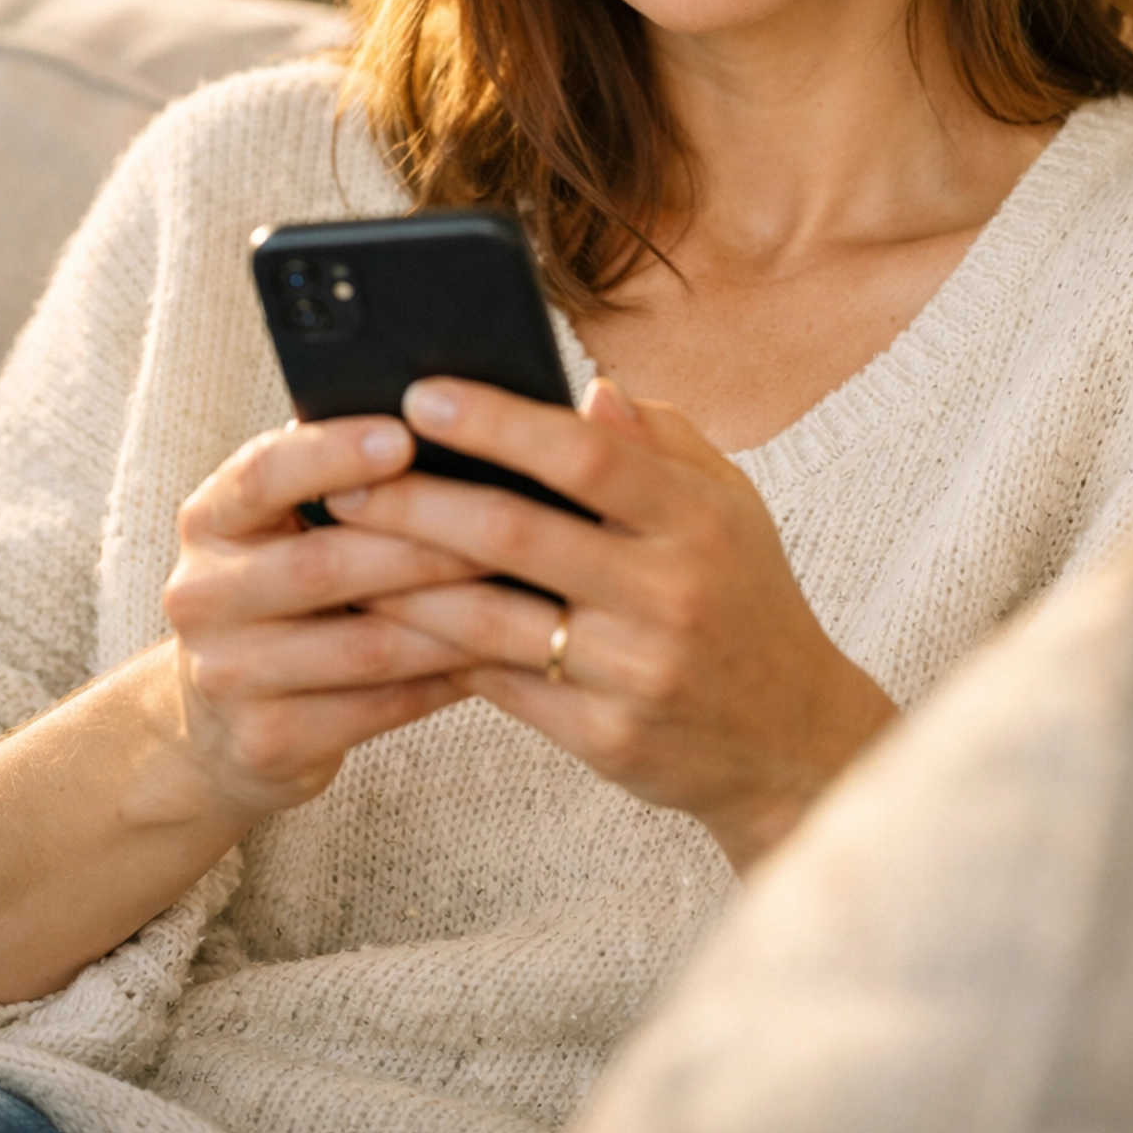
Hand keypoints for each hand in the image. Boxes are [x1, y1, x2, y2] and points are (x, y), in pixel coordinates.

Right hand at [162, 415, 484, 820]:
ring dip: (453, 620)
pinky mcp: (266, 741)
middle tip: (511, 523)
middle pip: (324, 564)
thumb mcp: (286, 528)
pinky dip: (445, 678)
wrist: (220, 721)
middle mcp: (201, 595)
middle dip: (426, 544)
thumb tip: (456, 434)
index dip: (333, 454)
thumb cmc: (289, 590)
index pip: (262, 475)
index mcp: (210, 521)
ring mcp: (226, 676)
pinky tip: (498, 656)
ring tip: (522, 593)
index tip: (406, 435)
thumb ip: (344, 482)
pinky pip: (379, 707)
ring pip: (365, 645)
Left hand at [326, 379, 897, 870]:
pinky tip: (385, 620)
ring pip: (489, 620)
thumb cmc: (745, 594)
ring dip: (401, 582)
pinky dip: (436, 649)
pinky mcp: (606, 738)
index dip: (498, 422)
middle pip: (515, 535)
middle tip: (343, 476)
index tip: (423, 396)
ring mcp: (635, 672)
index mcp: (698, 519)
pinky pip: (498, 686)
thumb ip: (659, 439)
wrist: (793, 740)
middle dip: (416, 502)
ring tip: (339, 548)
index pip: (585, 455)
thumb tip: (587, 392)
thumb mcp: (730, 502)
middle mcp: (668, 593)